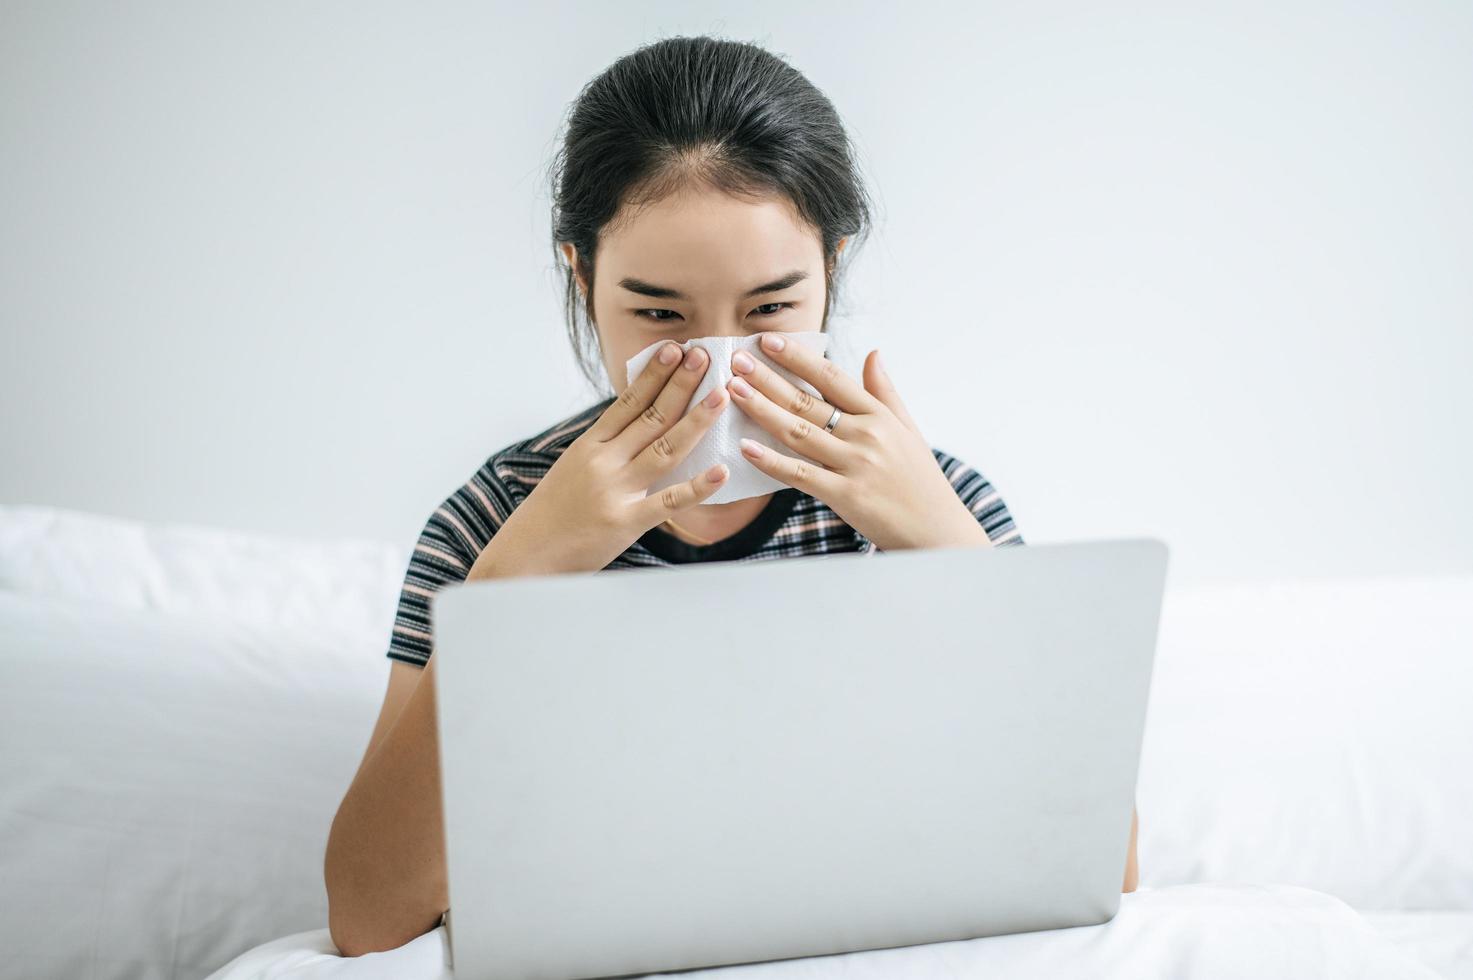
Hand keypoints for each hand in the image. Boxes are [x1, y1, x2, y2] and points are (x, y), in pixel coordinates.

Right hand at [471, 342, 730, 577]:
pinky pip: (669, 502)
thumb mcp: (572, 469)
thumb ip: (605, 448)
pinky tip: (721, 471)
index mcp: (589, 445)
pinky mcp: (626, 522)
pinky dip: (697, 487)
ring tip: (721, 397)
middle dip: (681, 383)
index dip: (655, 373)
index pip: (628, 401)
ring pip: (665, 449)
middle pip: (651, 416)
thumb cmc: (551, 514)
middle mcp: (603, 461)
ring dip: (696, 421)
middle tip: (705, 356)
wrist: (524, 556)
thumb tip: (639, 425)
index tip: (676, 348)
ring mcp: (615, 490)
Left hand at [724, 333, 991, 551]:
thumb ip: (886, 392)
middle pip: (808, 401)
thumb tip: (873, 353)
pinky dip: (771, 461)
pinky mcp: (846, 495)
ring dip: (762, 409)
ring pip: (798, 432)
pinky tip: (746, 447)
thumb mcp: (909, 430)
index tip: (767, 341)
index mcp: (879, 415)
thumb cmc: (920, 480)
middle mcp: (866, 435)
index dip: (797, 358)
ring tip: (733, 391)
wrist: (938, 529)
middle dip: (768, 378)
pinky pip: (800, 474)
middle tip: (737, 361)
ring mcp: (855, 465)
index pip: (831, 377)